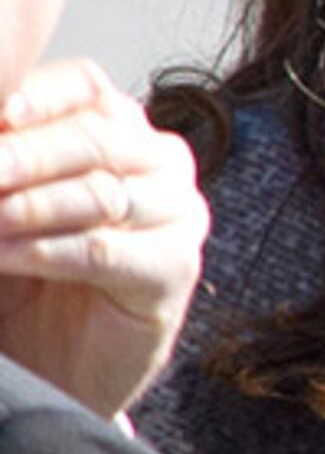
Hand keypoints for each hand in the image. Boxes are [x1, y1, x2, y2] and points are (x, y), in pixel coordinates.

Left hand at [0, 60, 208, 419]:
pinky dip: (45, 253)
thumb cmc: (18, 276)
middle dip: (22, 157)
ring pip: (102, 194)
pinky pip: (107, 252)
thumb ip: (2, 165)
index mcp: (117, 127)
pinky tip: (2, 255)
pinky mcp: (176, 269)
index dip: (36, 95)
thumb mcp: (1, 203)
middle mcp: (158, 162)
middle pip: (95, 139)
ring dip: (27, 208)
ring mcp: (177, 214)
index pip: (83, 88)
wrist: (49, 365)